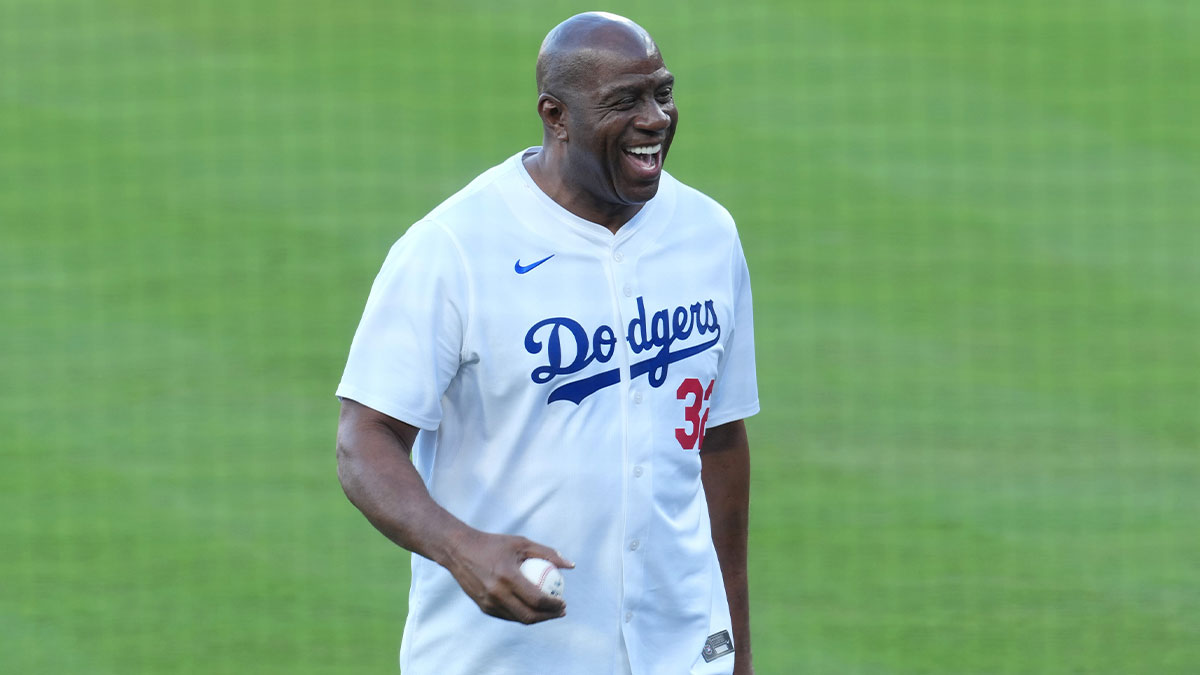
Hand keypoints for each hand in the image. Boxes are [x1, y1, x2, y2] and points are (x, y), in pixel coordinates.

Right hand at [445, 529, 574, 623]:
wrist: (459, 550)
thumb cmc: (494, 544)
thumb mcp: (521, 543)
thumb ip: (548, 553)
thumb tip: (571, 566)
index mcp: (507, 577)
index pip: (536, 599)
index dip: (553, 605)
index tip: (564, 602)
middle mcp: (496, 593)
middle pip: (528, 615)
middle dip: (548, 617)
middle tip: (559, 611)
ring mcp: (488, 603)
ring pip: (518, 618)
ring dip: (536, 618)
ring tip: (548, 611)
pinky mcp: (483, 607)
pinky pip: (507, 615)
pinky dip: (521, 614)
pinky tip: (531, 608)